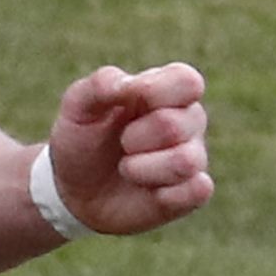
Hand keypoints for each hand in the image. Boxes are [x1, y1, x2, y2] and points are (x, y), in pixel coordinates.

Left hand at [45, 62, 209, 235]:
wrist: (78, 190)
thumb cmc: (84, 139)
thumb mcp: (78, 106)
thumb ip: (100, 84)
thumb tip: (130, 84)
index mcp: (165, 90)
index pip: (187, 81)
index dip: (156, 92)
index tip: (123, 101)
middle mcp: (187, 121)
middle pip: (175, 125)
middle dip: (134, 138)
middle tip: (121, 143)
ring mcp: (194, 156)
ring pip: (186, 161)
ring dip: (143, 168)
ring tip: (127, 168)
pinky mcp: (193, 192)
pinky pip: (198, 191)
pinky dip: (165, 194)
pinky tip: (147, 191)